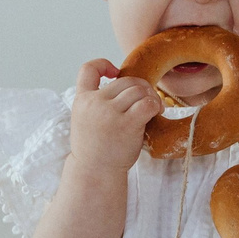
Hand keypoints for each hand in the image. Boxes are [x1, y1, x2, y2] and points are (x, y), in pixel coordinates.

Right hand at [65, 58, 159, 174]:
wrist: (95, 173)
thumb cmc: (95, 149)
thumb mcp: (86, 120)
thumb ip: (97, 103)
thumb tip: (126, 87)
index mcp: (82, 100)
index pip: (88, 69)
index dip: (103, 64)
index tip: (114, 72)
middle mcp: (94, 103)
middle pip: (125, 80)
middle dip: (140, 87)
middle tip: (147, 101)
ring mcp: (110, 113)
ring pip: (139, 89)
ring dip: (151, 96)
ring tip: (153, 109)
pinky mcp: (127, 124)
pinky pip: (148, 103)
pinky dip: (156, 105)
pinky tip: (156, 113)